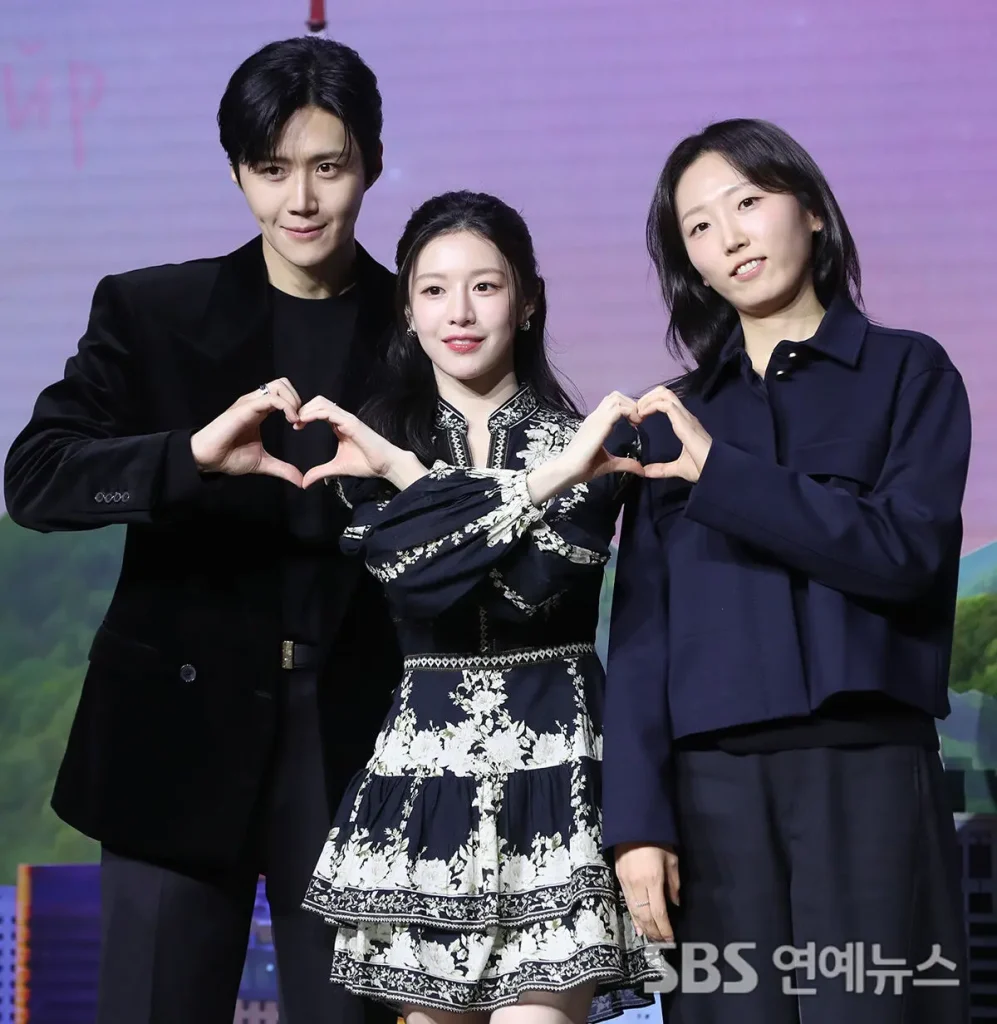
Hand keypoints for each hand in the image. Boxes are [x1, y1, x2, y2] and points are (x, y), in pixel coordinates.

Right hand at [190, 378, 302, 485]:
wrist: (208, 459)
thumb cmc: (229, 457)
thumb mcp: (262, 463)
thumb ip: (282, 469)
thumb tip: (300, 481)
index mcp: (260, 411)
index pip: (283, 394)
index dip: (297, 406)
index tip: (301, 426)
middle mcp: (255, 403)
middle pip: (282, 384)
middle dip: (297, 398)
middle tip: (299, 420)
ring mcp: (250, 403)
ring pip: (278, 386)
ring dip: (293, 400)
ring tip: (295, 420)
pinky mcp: (245, 408)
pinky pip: (271, 398)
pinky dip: (287, 406)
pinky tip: (291, 421)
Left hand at [294, 397, 424, 489]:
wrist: (385, 465)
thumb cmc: (366, 464)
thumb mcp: (337, 468)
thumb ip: (320, 473)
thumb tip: (304, 483)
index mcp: (339, 425)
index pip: (319, 410)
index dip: (305, 414)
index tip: (296, 426)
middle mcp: (343, 418)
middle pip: (318, 401)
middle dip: (303, 408)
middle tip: (293, 422)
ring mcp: (347, 418)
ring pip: (322, 403)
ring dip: (306, 409)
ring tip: (296, 421)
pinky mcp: (351, 422)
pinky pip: (328, 412)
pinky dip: (314, 413)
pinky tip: (304, 421)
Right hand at [526, 391, 643, 504]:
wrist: (567, 470)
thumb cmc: (583, 467)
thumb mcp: (609, 464)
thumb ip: (625, 464)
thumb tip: (642, 471)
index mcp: (595, 423)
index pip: (611, 403)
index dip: (627, 408)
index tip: (636, 424)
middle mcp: (596, 417)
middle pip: (615, 396)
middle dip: (631, 404)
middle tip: (638, 420)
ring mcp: (597, 418)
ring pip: (617, 398)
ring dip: (631, 406)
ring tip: (637, 422)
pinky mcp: (600, 423)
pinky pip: (619, 408)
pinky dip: (631, 412)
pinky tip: (635, 425)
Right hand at [615, 842, 680, 942]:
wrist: (632, 824)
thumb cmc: (656, 840)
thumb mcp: (671, 859)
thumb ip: (674, 883)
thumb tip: (674, 903)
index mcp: (653, 879)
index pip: (659, 913)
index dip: (665, 929)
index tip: (671, 939)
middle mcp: (638, 885)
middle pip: (646, 917)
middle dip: (655, 932)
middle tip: (663, 943)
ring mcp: (626, 883)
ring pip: (635, 913)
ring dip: (644, 928)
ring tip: (653, 939)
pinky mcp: (619, 879)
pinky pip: (627, 903)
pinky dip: (634, 917)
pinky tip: (639, 927)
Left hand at [637, 386, 712, 481]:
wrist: (715, 471)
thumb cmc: (702, 468)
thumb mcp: (678, 468)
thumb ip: (661, 469)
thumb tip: (646, 471)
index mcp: (684, 423)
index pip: (666, 401)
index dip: (650, 403)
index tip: (638, 417)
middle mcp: (685, 416)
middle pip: (664, 392)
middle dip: (646, 398)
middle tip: (636, 413)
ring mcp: (686, 417)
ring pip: (665, 394)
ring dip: (647, 400)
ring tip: (638, 413)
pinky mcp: (685, 422)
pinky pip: (666, 405)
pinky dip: (651, 406)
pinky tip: (643, 415)